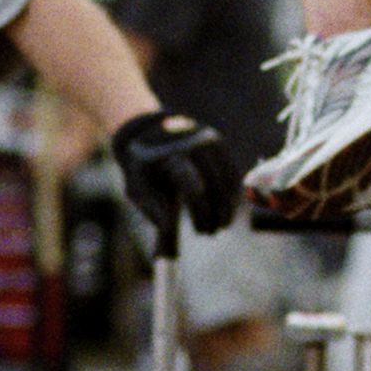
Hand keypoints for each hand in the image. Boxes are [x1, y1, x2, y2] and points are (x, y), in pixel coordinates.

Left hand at [111, 110, 241, 248]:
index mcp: (168, 154)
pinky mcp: (219, 144)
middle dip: (213, 214)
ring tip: (218, 225)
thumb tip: (170, 239)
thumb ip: (153, 212)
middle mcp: (192, 144)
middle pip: (213, 184)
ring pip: (227, 181)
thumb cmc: (142, 168)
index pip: (190, 182)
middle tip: (209, 233)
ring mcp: (208, 141)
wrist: (150, 131)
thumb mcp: (137, 189)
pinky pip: (233, 174)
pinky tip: (224, 210)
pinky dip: (232, 195)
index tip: (201, 232)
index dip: (200, 209)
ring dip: (225, 208)